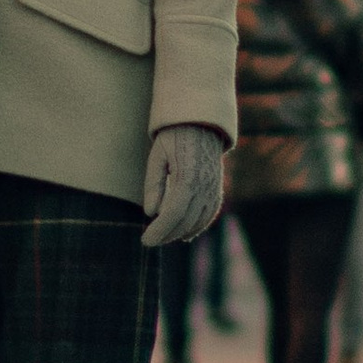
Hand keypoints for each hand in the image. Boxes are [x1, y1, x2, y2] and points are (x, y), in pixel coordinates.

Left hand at [141, 121, 224, 250]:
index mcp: (188, 177)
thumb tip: (150, 213)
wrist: (201, 122)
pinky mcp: (217, 188)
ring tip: (163, 238)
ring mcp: (214, 188)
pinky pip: (209, 213)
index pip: (173, 214)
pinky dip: (197, 226)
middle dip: (167, 235)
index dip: (159, 230)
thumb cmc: (174, 137)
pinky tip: (184, 235)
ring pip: (199, 221)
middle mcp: (205, 186)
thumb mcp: (157, 156)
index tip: (146, 241)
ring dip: (180, 233)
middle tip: (149, 241)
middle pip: (185, 221)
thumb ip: (154, 184)